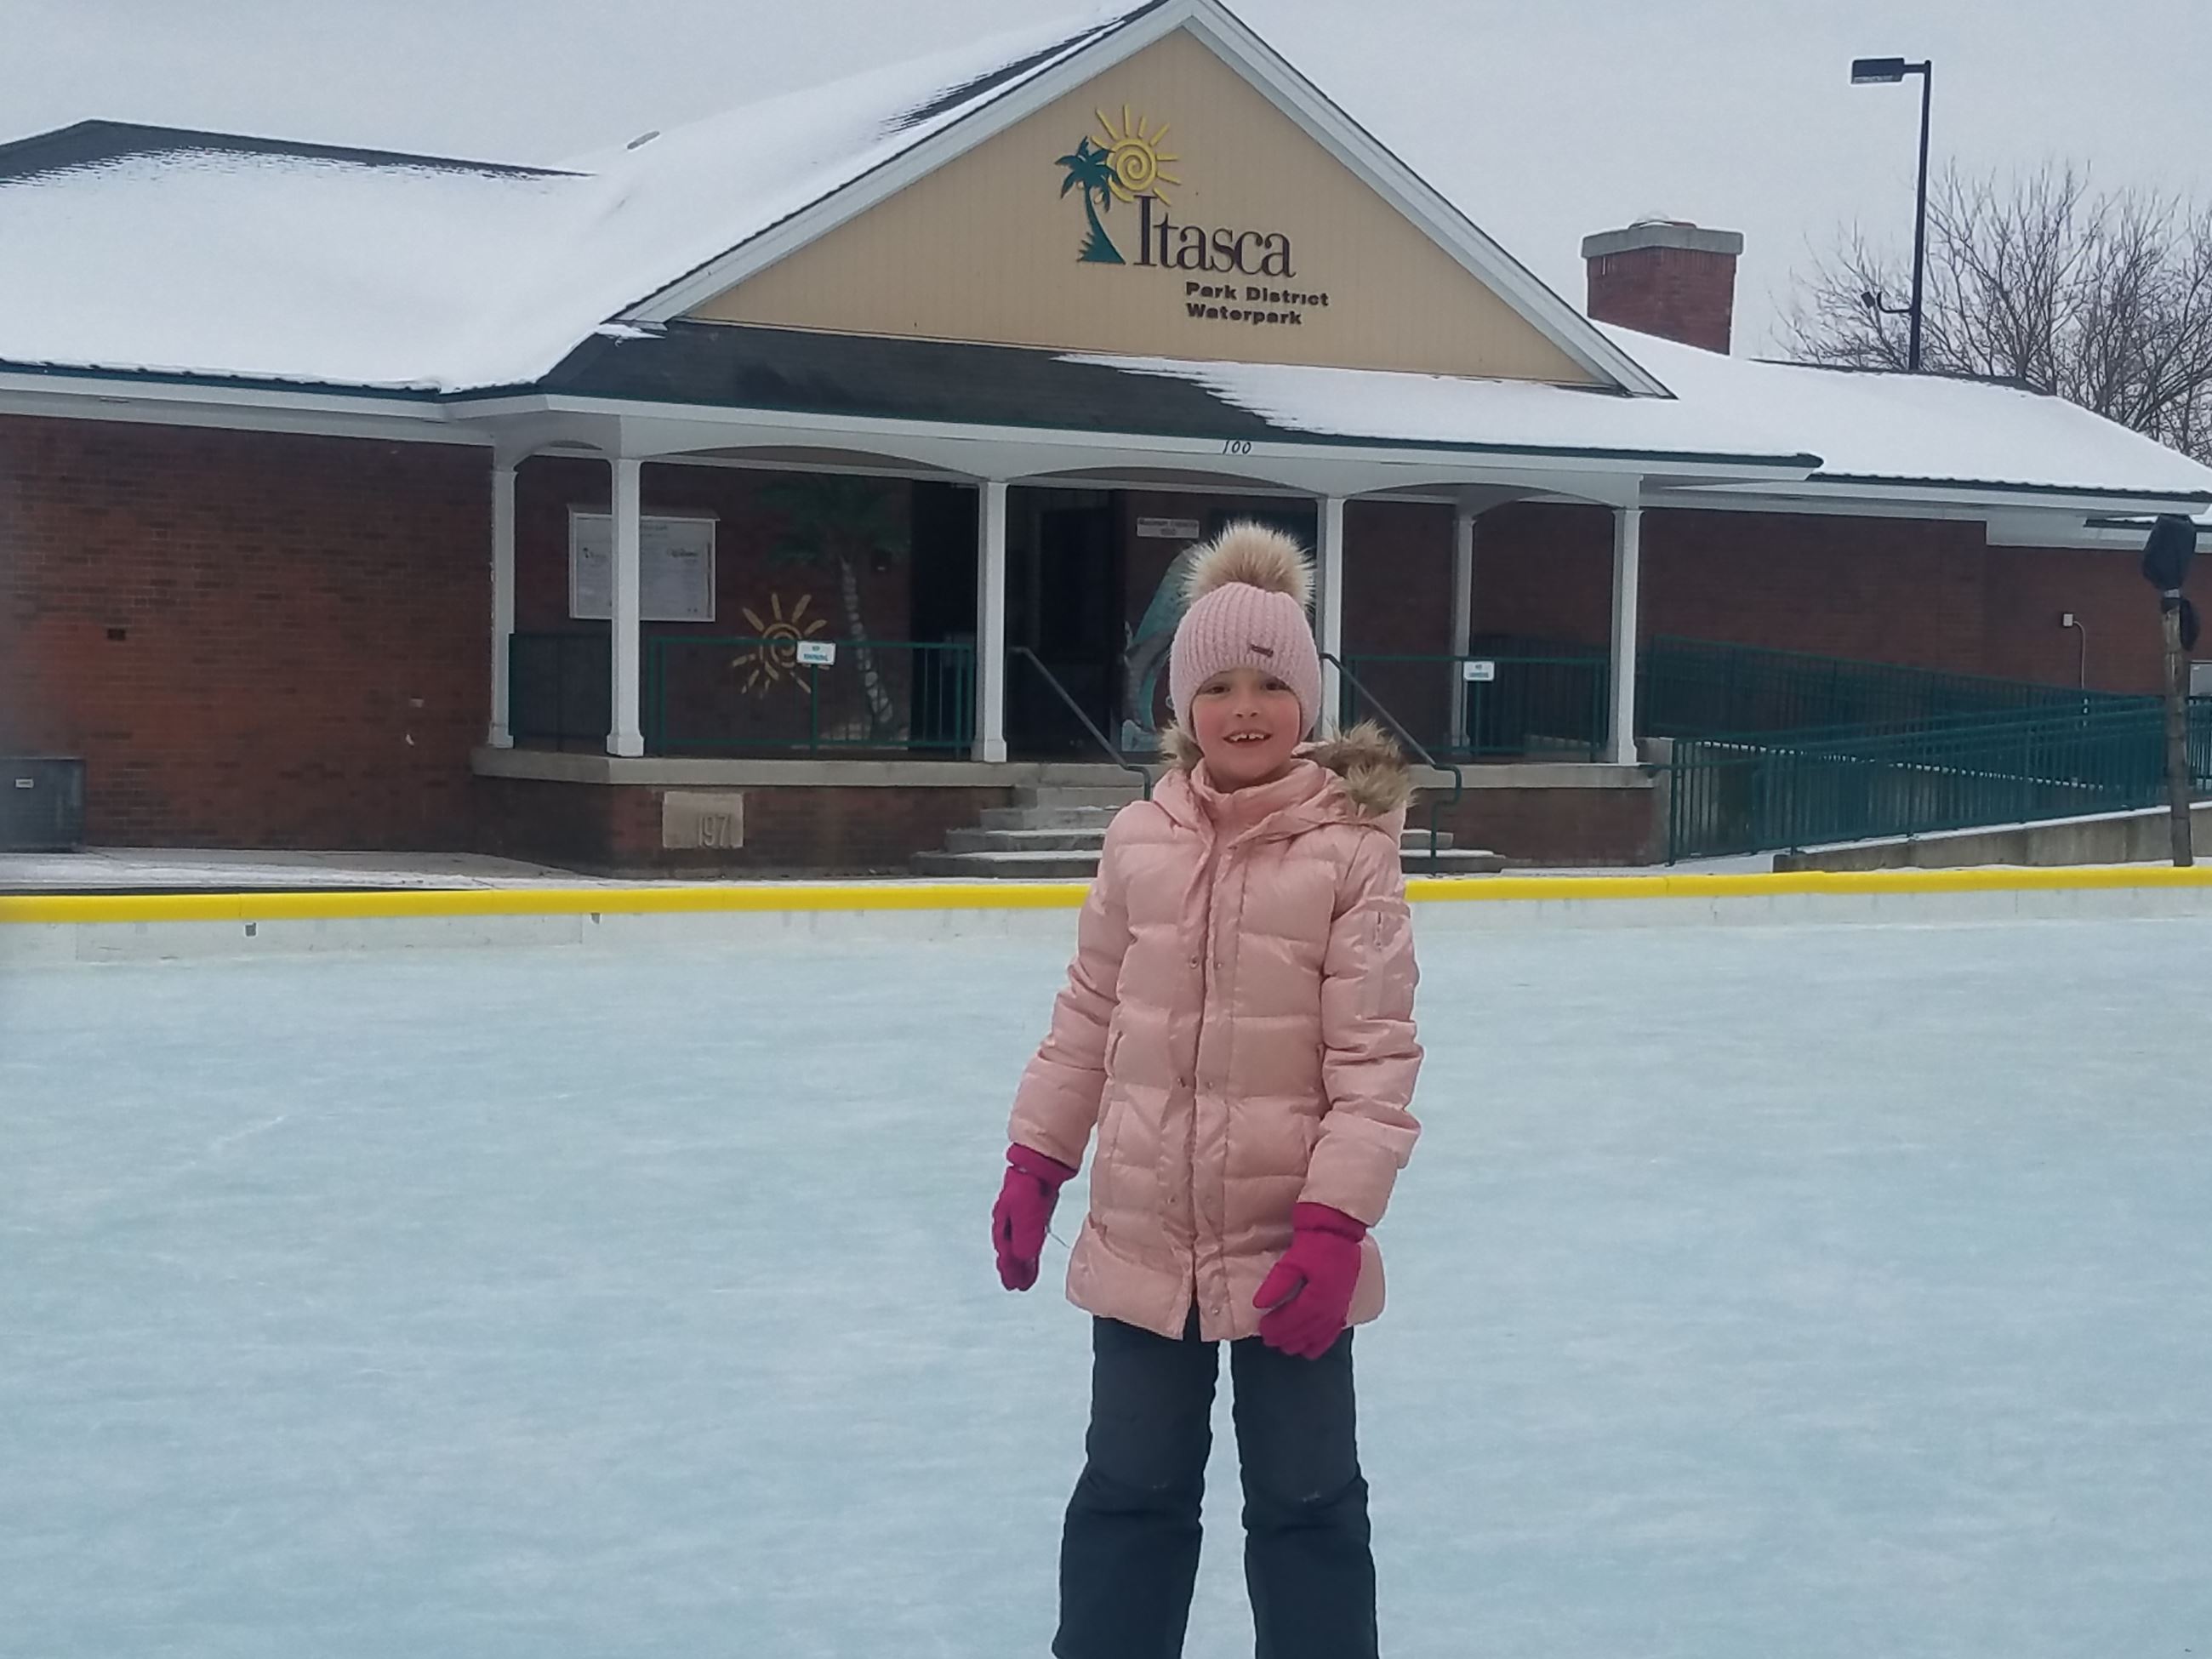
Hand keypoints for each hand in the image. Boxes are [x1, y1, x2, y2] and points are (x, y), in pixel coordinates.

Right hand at [992, 1143, 1075, 1290]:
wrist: (1039, 1160)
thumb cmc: (1029, 1185)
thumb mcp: (1026, 1212)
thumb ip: (1025, 1235)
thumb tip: (1023, 1258)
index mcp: (1003, 1222)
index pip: (1006, 1250)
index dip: (1009, 1268)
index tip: (1013, 1285)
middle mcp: (1009, 1220)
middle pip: (1009, 1249)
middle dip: (1012, 1267)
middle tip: (1016, 1285)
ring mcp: (1020, 1215)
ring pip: (1018, 1243)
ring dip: (1020, 1260)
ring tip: (1023, 1276)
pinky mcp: (1033, 1210)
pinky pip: (1028, 1235)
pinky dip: (1028, 1248)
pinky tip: (1031, 1253)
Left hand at [1253, 1203, 1366, 1358]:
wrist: (1339, 1229)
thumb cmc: (1314, 1243)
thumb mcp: (1291, 1262)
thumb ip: (1276, 1285)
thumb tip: (1259, 1305)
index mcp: (1317, 1297)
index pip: (1293, 1320)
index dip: (1277, 1327)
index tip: (1263, 1331)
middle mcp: (1331, 1306)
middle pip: (1306, 1330)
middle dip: (1287, 1338)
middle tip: (1271, 1342)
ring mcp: (1340, 1306)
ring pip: (1320, 1333)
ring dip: (1304, 1342)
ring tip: (1289, 1349)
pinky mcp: (1345, 1302)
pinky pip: (1334, 1329)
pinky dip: (1323, 1341)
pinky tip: (1314, 1348)